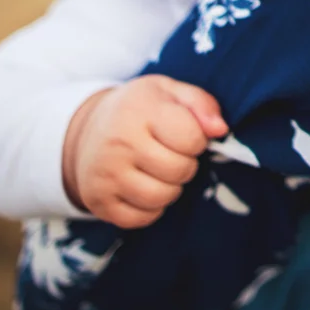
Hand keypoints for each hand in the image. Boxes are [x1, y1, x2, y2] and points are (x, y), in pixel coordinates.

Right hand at [61, 75, 226, 228]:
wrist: (88, 129)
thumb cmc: (139, 109)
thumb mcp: (169, 91)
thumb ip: (201, 104)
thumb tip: (220, 130)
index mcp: (138, 110)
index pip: (191, 138)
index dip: (197, 140)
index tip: (185, 134)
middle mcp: (118, 143)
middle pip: (178, 171)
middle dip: (186, 165)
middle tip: (172, 154)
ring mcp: (105, 175)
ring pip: (161, 198)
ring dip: (171, 188)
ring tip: (160, 171)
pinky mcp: (97, 200)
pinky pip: (140, 218)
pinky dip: (151, 208)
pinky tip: (144, 186)